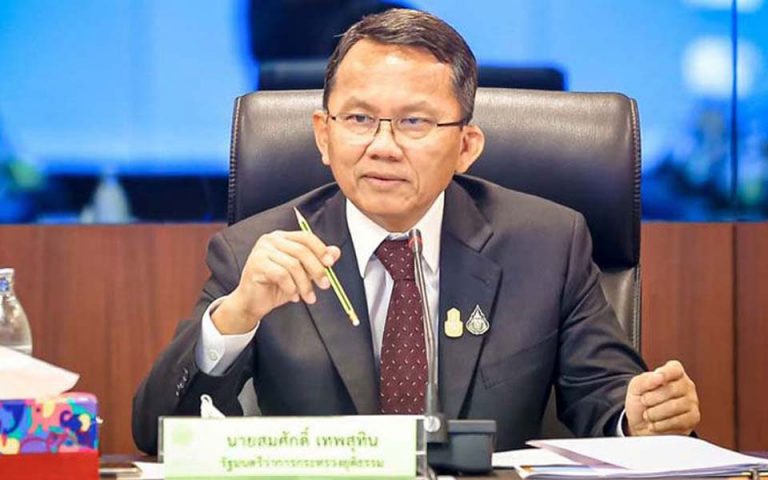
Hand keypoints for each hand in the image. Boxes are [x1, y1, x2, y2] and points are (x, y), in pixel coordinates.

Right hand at [212, 230, 339, 333]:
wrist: (252, 302)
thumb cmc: (275, 287)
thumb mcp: (302, 274)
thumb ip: (317, 262)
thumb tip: (336, 251)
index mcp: (282, 238)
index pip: (305, 237)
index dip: (320, 249)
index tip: (330, 263)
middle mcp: (271, 240)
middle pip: (301, 251)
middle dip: (316, 270)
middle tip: (325, 285)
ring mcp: (261, 251)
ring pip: (293, 265)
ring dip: (304, 284)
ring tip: (308, 297)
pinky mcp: (256, 264)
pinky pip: (281, 275)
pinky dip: (291, 288)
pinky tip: (293, 296)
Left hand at [625, 360, 699, 435]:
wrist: (641, 424)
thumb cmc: (640, 402)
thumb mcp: (636, 387)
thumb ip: (645, 380)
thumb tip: (659, 376)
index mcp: (673, 372)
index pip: (675, 368)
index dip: (665, 373)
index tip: (657, 379)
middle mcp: (686, 385)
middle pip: (672, 389)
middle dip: (652, 398)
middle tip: (644, 402)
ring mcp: (692, 402)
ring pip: (675, 407)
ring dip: (655, 413)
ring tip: (647, 415)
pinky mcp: (693, 418)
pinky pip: (678, 421)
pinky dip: (662, 424)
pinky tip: (654, 424)